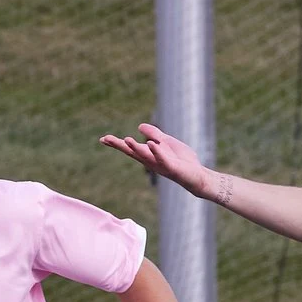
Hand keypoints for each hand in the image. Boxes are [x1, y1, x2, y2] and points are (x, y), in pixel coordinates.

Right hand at [101, 123, 215, 197]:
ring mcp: (161, 165)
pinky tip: (152, 144)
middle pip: (133, 153)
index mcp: (149, 155)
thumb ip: (154, 134)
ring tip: (126, 139)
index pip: (131, 149)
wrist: (198, 175)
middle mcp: (151, 161)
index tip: (103, 139)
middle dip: (120, 146)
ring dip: (136, 148)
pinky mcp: (172, 168)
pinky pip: (164, 159)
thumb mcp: (166, 143)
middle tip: (106, 139)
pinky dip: (158, 152)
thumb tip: (139, 126)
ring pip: (146, 157)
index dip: (117, 144)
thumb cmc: (182, 161)